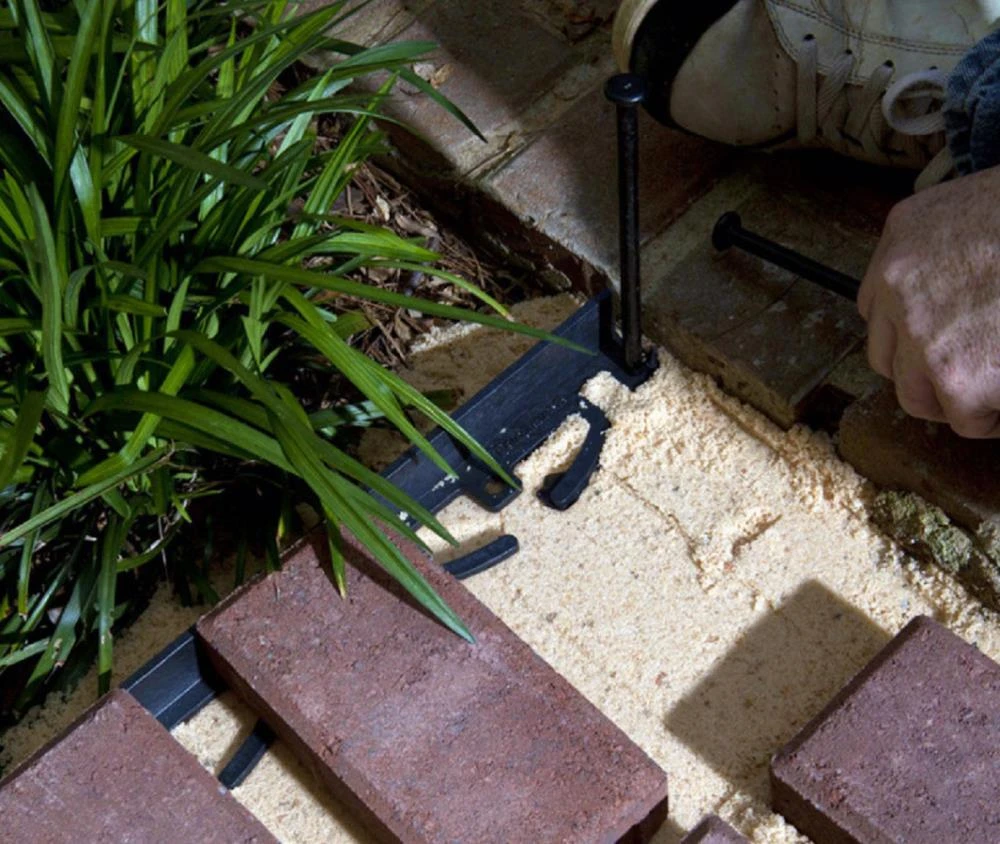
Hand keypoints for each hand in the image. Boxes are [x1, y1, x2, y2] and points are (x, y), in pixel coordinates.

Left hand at [858, 164, 999, 437]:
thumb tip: (959, 305)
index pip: (879, 302)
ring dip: (959, 398)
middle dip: (926, 372)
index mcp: (908, 233)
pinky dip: (996, 417)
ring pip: (918, 395)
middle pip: (889, 356)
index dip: (913, 330)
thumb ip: (956, 257)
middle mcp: (899, 283)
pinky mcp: (958, 377)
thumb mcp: (989, 213)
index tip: (944, 340)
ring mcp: (922, 333)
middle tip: (976, 370)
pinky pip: (967, 418)